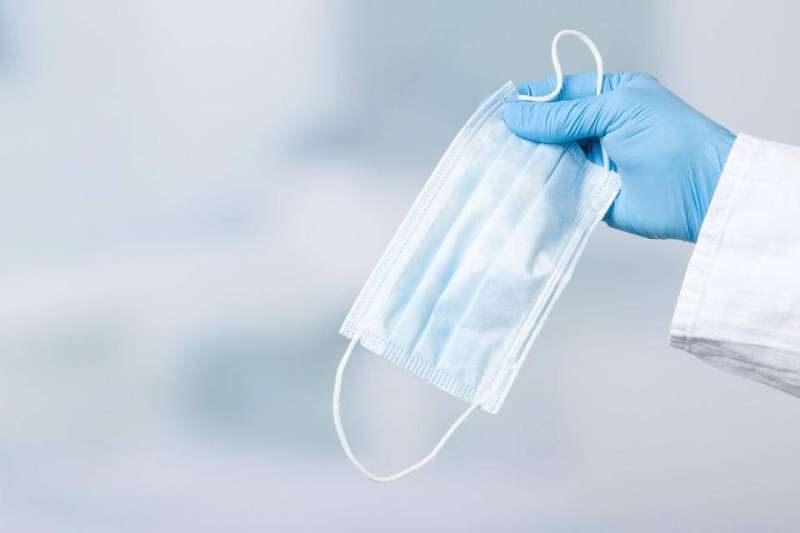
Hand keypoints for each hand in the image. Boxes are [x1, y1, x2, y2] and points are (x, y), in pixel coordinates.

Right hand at [503, 73, 734, 241]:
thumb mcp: (615, 110)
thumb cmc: (669, 139)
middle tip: (491, 141)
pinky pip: (558, 190)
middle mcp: (599, 129)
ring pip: (550, 159)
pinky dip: (540, 189)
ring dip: (529, 162)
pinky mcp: (590, 195)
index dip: (530, 100)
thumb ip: (563, 115)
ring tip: (497, 163)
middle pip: (550, 128)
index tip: (499, 110)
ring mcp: (593, 163)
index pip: (560, 94)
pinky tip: (517, 188)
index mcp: (609, 97)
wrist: (702, 193)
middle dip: (524, 134)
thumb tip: (514, 115)